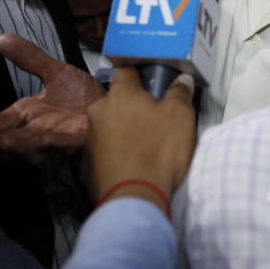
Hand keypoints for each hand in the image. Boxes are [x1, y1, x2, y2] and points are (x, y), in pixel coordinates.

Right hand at [0, 33, 103, 163]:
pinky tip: (32, 140)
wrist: (116, 106)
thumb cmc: (84, 96)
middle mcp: (35, 131)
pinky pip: (56, 144)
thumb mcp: (54, 72)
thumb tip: (2, 39)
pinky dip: (44, 143)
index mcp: (27, 116)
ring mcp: (53, 138)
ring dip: (10, 146)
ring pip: (26, 146)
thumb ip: (29, 58)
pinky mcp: (73, 140)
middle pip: (4, 140)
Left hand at [85, 67, 195, 204]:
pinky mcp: (87, 164)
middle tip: (153, 120)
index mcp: (121, 94)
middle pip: (117, 101)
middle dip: (132, 107)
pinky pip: (104, 149)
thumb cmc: (158, 151)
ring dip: (122, 130)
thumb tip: (182, 79)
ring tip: (143, 145)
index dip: (141, 77)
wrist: (134, 198)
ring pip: (109, 125)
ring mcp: (90, 138)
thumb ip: (180, 93)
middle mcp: (99, 111)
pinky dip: (115, 152)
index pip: (127, 72)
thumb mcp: (180, 116)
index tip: (154, 87)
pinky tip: (132, 163)